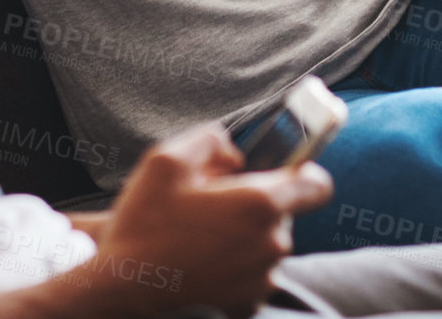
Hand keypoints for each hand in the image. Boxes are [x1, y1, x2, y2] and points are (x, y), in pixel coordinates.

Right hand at [75, 122, 332, 318]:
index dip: (303, 174)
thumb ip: (212, 140)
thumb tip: (234, 154)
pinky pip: (253, 273)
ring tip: (200, 236)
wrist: (124, 285)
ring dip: (243, 236)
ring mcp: (262, 278)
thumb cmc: (145, 221)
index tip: (281, 174)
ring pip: (266, 244)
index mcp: (259, 203)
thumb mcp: (167, 159)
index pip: (317, 185)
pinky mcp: (249, 302)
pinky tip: (201, 261)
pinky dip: (234, 265)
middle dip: (254, 204)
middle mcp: (271, 243)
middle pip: (283, 213)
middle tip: (211, 204)